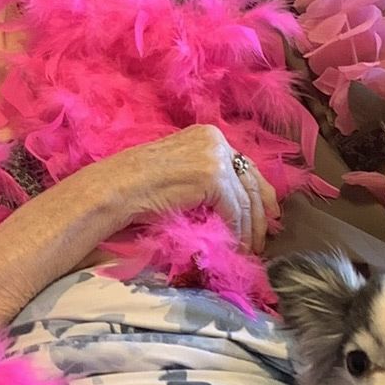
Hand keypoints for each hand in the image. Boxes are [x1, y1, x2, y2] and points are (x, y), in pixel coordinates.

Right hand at [110, 125, 279, 252]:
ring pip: (246, 199)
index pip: (244, 164)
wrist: (116, 188)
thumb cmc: (136, 186)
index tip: (268, 214)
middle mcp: (215, 139)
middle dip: (261, 212)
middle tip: (264, 237)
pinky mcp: (213, 177)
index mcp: (207, 134)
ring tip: (250, 250)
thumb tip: (228, 204)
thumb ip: (203, 178)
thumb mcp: (178, 172)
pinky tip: (236, 247)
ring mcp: (215, 156)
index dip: (259, 192)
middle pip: (251, 180)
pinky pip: (234, 211)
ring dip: (250, 229)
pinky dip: (237, 232)